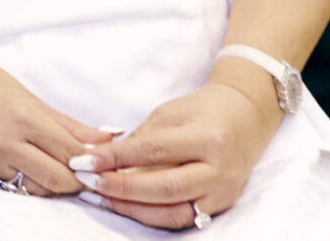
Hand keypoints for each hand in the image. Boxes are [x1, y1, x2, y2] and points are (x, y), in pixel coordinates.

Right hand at [0, 31, 114, 197]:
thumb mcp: (25, 94)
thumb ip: (66, 122)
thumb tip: (106, 138)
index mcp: (22, 117)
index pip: (71, 154)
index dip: (92, 162)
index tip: (102, 162)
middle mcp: (5, 142)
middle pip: (58, 180)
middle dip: (77, 181)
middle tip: (84, 173)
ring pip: (35, 188)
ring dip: (52, 184)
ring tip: (58, 170)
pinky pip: (10, 184)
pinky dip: (26, 180)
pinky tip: (29, 167)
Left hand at [71, 78, 276, 227]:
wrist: (246, 119)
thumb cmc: (203, 110)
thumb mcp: (169, 114)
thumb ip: (140, 140)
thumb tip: (100, 158)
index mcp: (208, 138)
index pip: (154, 151)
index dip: (115, 157)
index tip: (83, 160)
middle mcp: (219, 170)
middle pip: (165, 188)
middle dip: (121, 188)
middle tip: (88, 181)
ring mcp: (223, 193)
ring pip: (174, 213)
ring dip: (133, 209)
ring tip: (102, 196)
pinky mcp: (222, 207)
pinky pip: (182, 218)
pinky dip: (152, 215)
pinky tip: (127, 206)